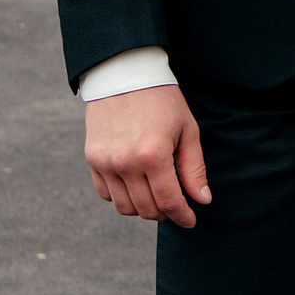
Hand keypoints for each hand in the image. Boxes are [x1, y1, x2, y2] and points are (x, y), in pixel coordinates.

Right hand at [85, 83, 210, 228]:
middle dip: (166, 214)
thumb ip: (193, 168)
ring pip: (125, 207)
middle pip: (147, 208)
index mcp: (153, 155)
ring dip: (143, 208)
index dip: (183, 216)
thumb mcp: (187, 130)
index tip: (191, 220)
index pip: (169, 201)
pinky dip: (123, 197)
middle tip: (177, 207)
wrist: (125, 74)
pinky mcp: (92, 159)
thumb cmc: (163, 100)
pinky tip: (137, 187)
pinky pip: (106, 194)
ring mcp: (105, 162)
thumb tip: (202, 200)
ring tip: (157, 196)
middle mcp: (125, 162)